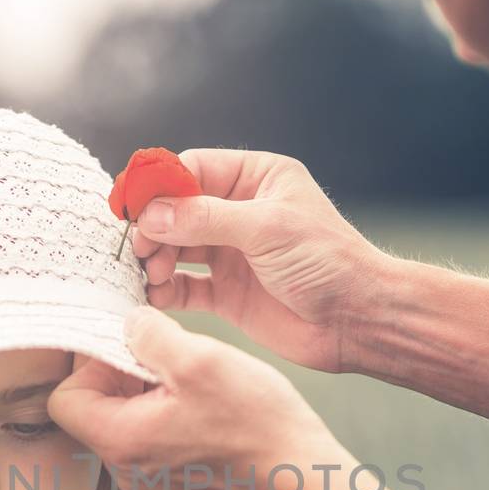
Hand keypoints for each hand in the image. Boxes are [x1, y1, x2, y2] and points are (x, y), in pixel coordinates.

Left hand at [49, 306, 353, 489]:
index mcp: (121, 442)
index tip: (129, 344)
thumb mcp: (199, 359)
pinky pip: (146, 431)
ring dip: (144, 386)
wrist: (301, 474)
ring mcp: (147, 475)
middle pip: (91, 407)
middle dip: (119, 371)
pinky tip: (200, 395)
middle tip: (162, 352)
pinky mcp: (169, 475)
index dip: (89, 363)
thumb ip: (149, 335)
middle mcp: (125, 468)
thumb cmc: (256, 422)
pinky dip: (162, 405)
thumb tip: (127, 323)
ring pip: (121, 416)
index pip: (65, 397)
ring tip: (187, 373)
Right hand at [128, 149, 395, 374]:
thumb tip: (151, 214)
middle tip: (140, 249)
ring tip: (152, 275)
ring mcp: (231, 253)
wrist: (358, 320)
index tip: (131, 206)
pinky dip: (166, 291)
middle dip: (153, 228)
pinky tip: (155, 296)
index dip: (158, 185)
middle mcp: (239, 212)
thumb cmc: (328, 262)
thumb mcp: (266, 228)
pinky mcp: (227, 293)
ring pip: (175, 249)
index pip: (191, 169)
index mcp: (255, 178)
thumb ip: (205, 218)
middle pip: (176, 210)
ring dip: (156, 260)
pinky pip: (184, 287)